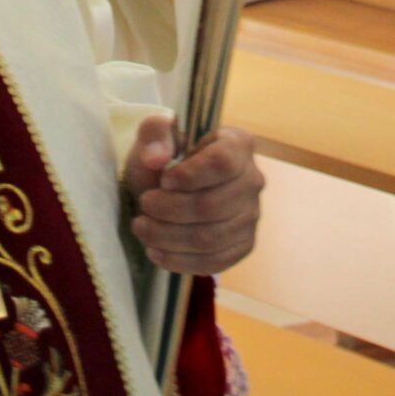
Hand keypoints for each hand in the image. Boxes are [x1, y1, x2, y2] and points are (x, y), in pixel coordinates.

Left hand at [123, 117, 261, 274]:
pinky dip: (180, 261)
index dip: (190, 175)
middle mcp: (252, 180)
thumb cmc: (167, 155)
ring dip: (169, 237)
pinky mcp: (242, 245)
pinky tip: (155, 251)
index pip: (222, 163)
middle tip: (144, 204)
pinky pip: (214, 261)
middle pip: (213, 205)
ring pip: (211, 238)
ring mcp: (251, 216)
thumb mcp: (155, 134)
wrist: (167, 186)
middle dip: (170, 210)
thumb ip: (154, 134)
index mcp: (238, 144)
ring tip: (142, 228)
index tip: (164, 180)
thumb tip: (156, 157)